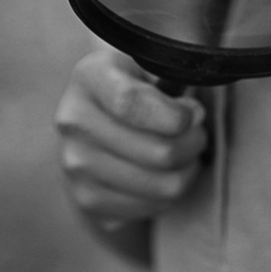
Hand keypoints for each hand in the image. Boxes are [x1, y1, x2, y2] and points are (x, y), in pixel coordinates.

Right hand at [55, 46, 207, 227]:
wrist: (94, 124)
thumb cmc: (135, 88)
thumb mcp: (147, 65)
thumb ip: (172, 80)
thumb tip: (193, 115)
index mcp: (89, 77)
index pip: (132, 102)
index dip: (176, 115)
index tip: (193, 113)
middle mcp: (73, 121)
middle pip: (160, 151)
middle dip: (194, 142)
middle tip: (197, 133)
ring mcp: (75, 165)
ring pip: (164, 185)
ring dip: (187, 170)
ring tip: (184, 152)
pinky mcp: (87, 200)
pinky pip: (154, 206)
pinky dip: (171, 194)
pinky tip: (164, 174)